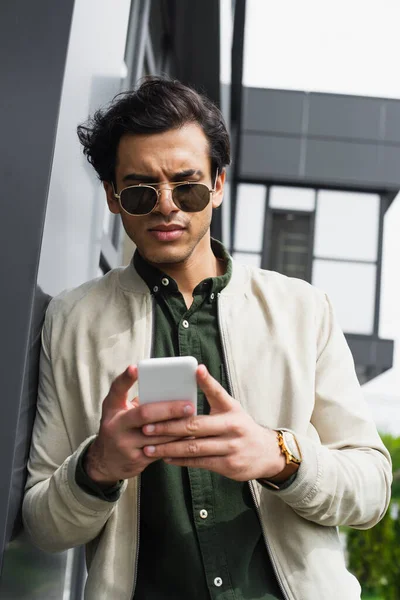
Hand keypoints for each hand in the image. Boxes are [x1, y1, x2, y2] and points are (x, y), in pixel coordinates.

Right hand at [85, 366, 194, 484]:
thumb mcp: (116, 410)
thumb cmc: (116, 428)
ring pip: (157, 435)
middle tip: (188, 405)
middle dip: (169, 409)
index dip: (126, 379)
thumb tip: (165, 388)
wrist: (105, 462)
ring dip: (177, 427)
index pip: (117, 390)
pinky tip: (188, 436)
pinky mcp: (137, 460)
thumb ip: (135, 398)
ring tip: (194, 418)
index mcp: (113, 409)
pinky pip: (161, 450)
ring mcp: (126, 445)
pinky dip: (175, 442)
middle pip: (145, 414)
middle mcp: (116, 426)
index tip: (136, 368)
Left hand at [141, 365, 285, 480]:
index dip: (205, 383)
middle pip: (194, 427)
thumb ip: (212, 392)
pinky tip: (165, 457)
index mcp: (231, 409)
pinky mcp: (228, 466)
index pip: (216, 393)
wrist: (266, 453)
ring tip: (149, 446)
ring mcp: (231, 448)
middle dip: (167, 428)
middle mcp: (232, 427)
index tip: (186, 379)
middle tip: (147, 427)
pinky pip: (199, 462)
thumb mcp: (231, 407)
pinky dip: (180, 460)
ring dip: (169, 447)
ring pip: (194, 448)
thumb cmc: (240, 425)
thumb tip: (197, 369)